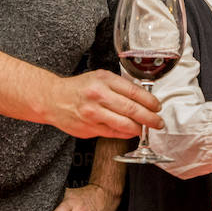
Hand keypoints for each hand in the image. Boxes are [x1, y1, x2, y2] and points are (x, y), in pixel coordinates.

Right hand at [47, 70, 162, 138]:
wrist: (53, 99)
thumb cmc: (79, 88)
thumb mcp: (100, 77)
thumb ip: (120, 86)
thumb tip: (143, 98)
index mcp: (104, 80)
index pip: (134, 92)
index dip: (150, 101)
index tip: (157, 107)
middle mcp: (99, 96)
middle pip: (132, 109)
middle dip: (150, 118)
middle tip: (158, 122)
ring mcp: (93, 114)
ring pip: (124, 124)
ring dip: (139, 129)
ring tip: (145, 129)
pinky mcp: (89, 128)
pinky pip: (114, 133)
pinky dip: (125, 133)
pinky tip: (130, 131)